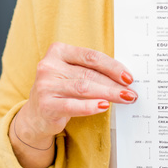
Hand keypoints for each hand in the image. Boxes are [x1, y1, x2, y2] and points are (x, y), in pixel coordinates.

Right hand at [16, 41, 136, 145]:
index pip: (90, 57)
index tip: (128, 77)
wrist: (36, 116)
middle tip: (131, 92)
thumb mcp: (72, 74)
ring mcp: (45, 85)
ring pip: (84, 88)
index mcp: (58, 51)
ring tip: (124, 98)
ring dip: (108, 93)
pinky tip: (104, 105)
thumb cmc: (61, 91)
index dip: (112, 66)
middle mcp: (49, 66)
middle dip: (114, 83)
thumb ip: (91, 71)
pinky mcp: (45, 105)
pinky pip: (73, 105)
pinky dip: (91, 106)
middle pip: (89, 73)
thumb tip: (123, 78)